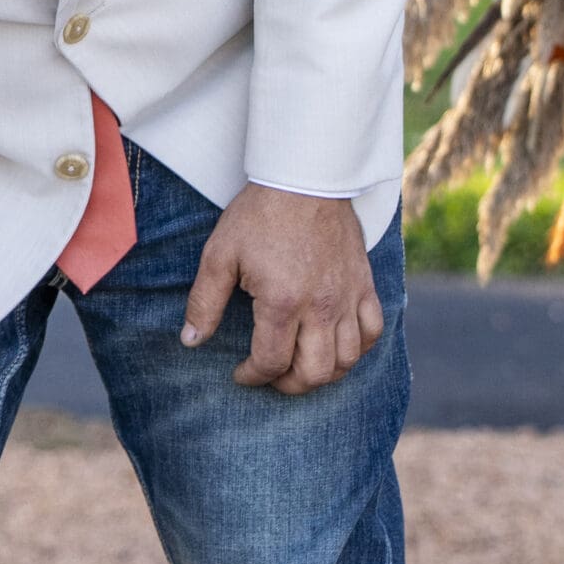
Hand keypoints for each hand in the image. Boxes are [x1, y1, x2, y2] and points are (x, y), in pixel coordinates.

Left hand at [181, 185, 383, 395]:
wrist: (307, 178)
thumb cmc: (260, 215)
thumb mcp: (219, 256)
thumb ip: (203, 303)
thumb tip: (190, 340)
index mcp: (282, 302)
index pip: (271, 363)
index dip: (252, 377)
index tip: (240, 373)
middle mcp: (322, 305)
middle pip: (315, 372)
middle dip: (288, 385)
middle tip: (270, 376)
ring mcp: (348, 296)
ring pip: (347, 359)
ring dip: (322, 372)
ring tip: (299, 365)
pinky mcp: (365, 284)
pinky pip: (373, 330)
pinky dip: (356, 348)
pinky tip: (335, 346)